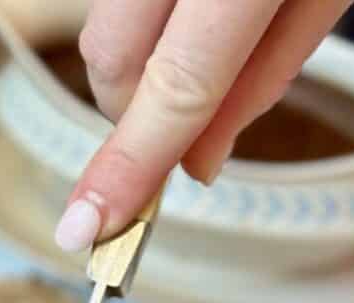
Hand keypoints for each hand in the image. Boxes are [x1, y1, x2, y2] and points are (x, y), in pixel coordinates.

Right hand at [53, 0, 353, 250]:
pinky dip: (144, 16)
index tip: (86, 230)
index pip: (177, 85)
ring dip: (137, 62)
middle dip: (130, 118)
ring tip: (205, 39)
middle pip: (110, 57)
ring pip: (105, 23)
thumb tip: (199, 159)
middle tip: (171, 136)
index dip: (129, 167)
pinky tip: (197, 6)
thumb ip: (268, 71)